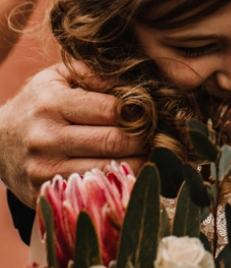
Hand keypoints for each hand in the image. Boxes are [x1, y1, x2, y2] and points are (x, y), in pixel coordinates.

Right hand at [0, 63, 146, 205]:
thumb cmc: (40, 103)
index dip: (139, 111)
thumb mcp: (60, 77)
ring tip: (143, 151)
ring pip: (111, 170)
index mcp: (52, 104)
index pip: (112, 109)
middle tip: (154, 134)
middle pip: (116, 142)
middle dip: (144, 138)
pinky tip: (124, 170)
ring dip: (137, 162)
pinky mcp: (45, 194)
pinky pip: (97, 191)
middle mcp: (46, 138)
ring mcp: (44, 170)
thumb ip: (95, 73)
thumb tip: (134, 83)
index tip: (149, 113)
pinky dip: (118, 182)